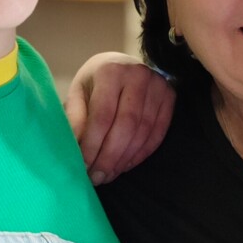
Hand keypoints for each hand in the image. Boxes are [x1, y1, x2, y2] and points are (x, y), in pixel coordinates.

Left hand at [64, 51, 174, 184]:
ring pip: (143, 132)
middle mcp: (137, 74)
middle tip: (97, 177)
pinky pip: (157, 133)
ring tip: (108, 174)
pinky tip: (125, 165)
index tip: (83, 166)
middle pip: (126, 125)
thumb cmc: (95, 83)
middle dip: (110, 156)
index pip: (102, 115)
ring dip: (125, 159)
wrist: (121, 65)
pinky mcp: (170, 97)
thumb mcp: (78, 93)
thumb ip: (74, 117)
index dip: (93, 144)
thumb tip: (73, 147)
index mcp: (110, 71)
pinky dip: (141, 154)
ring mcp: (158, 85)